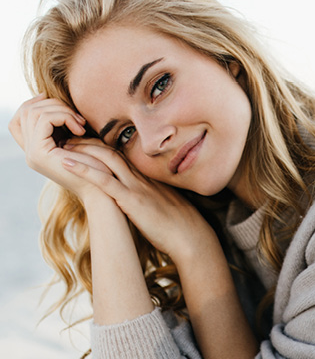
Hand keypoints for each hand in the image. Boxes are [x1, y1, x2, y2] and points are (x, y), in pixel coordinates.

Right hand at [8, 94, 111, 198]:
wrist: (101, 189)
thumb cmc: (97, 166)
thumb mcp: (77, 140)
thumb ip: (63, 125)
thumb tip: (50, 100)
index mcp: (36, 150)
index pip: (18, 120)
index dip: (33, 104)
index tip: (53, 99)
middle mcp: (30, 152)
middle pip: (26, 112)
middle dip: (53, 104)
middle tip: (78, 117)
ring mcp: (32, 154)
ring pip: (35, 112)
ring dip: (62, 110)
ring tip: (81, 124)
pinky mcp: (39, 153)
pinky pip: (44, 119)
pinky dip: (64, 116)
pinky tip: (80, 130)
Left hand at [61, 142, 215, 260]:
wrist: (190, 236)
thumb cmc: (179, 225)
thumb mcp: (164, 204)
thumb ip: (149, 197)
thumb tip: (139, 200)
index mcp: (147, 179)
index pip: (121, 156)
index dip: (101, 148)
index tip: (85, 145)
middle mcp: (140, 178)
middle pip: (112, 152)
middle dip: (89, 143)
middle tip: (69, 140)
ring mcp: (136, 187)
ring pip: (107, 160)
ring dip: (83, 150)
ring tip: (62, 146)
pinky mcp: (132, 200)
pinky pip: (105, 181)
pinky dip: (84, 170)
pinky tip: (67, 163)